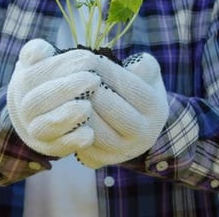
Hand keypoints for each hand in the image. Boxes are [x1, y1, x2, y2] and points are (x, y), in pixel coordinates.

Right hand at [6, 39, 99, 156]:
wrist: (41, 111)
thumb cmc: (48, 79)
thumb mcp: (40, 61)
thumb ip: (37, 51)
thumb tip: (40, 50)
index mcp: (22, 83)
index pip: (33, 75)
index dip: (60, 66)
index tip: (88, 59)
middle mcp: (23, 109)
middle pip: (36, 102)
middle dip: (66, 89)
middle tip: (93, 79)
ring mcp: (35, 130)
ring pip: (44, 127)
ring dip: (67, 116)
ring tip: (88, 106)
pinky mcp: (49, 148)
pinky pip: (57, 148)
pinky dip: (72, 141)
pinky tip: (89, 132)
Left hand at [76, 52, 168, 167]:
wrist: (137, 127)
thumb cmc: (138, 93)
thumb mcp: (148, 76)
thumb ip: (146, 66)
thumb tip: (136, 64)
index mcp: (155, 109)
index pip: (131, 87)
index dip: (108, 71)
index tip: (90, 58)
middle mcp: (143, 134)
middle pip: (114, 110)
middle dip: (92, 91)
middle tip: (74, 75)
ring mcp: (122, 151)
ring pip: (96, 131)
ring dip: (79, 111)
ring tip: (68, 94)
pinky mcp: (102, 160)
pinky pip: (83, 146)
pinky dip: (72, 129)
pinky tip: (63, 112)